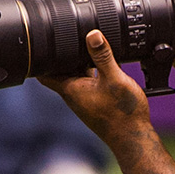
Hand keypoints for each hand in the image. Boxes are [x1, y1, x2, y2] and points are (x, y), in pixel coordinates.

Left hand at [40, 30, 153, 150]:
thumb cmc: (123, 114)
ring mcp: (85, 99)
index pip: (44, 72)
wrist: (134, 139)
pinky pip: (89, 81)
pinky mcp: (96, 102)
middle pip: (60, 70)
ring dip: (79, 62)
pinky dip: (92, 71)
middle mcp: (74, 94)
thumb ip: (103, 56)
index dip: (40, 57)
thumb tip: (92, 34)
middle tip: (68, 37)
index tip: (43, 42)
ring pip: (75, 75)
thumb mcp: (114, 79)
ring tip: (89, 47)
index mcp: (71, 89)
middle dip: (62, 54)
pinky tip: (105, 64)